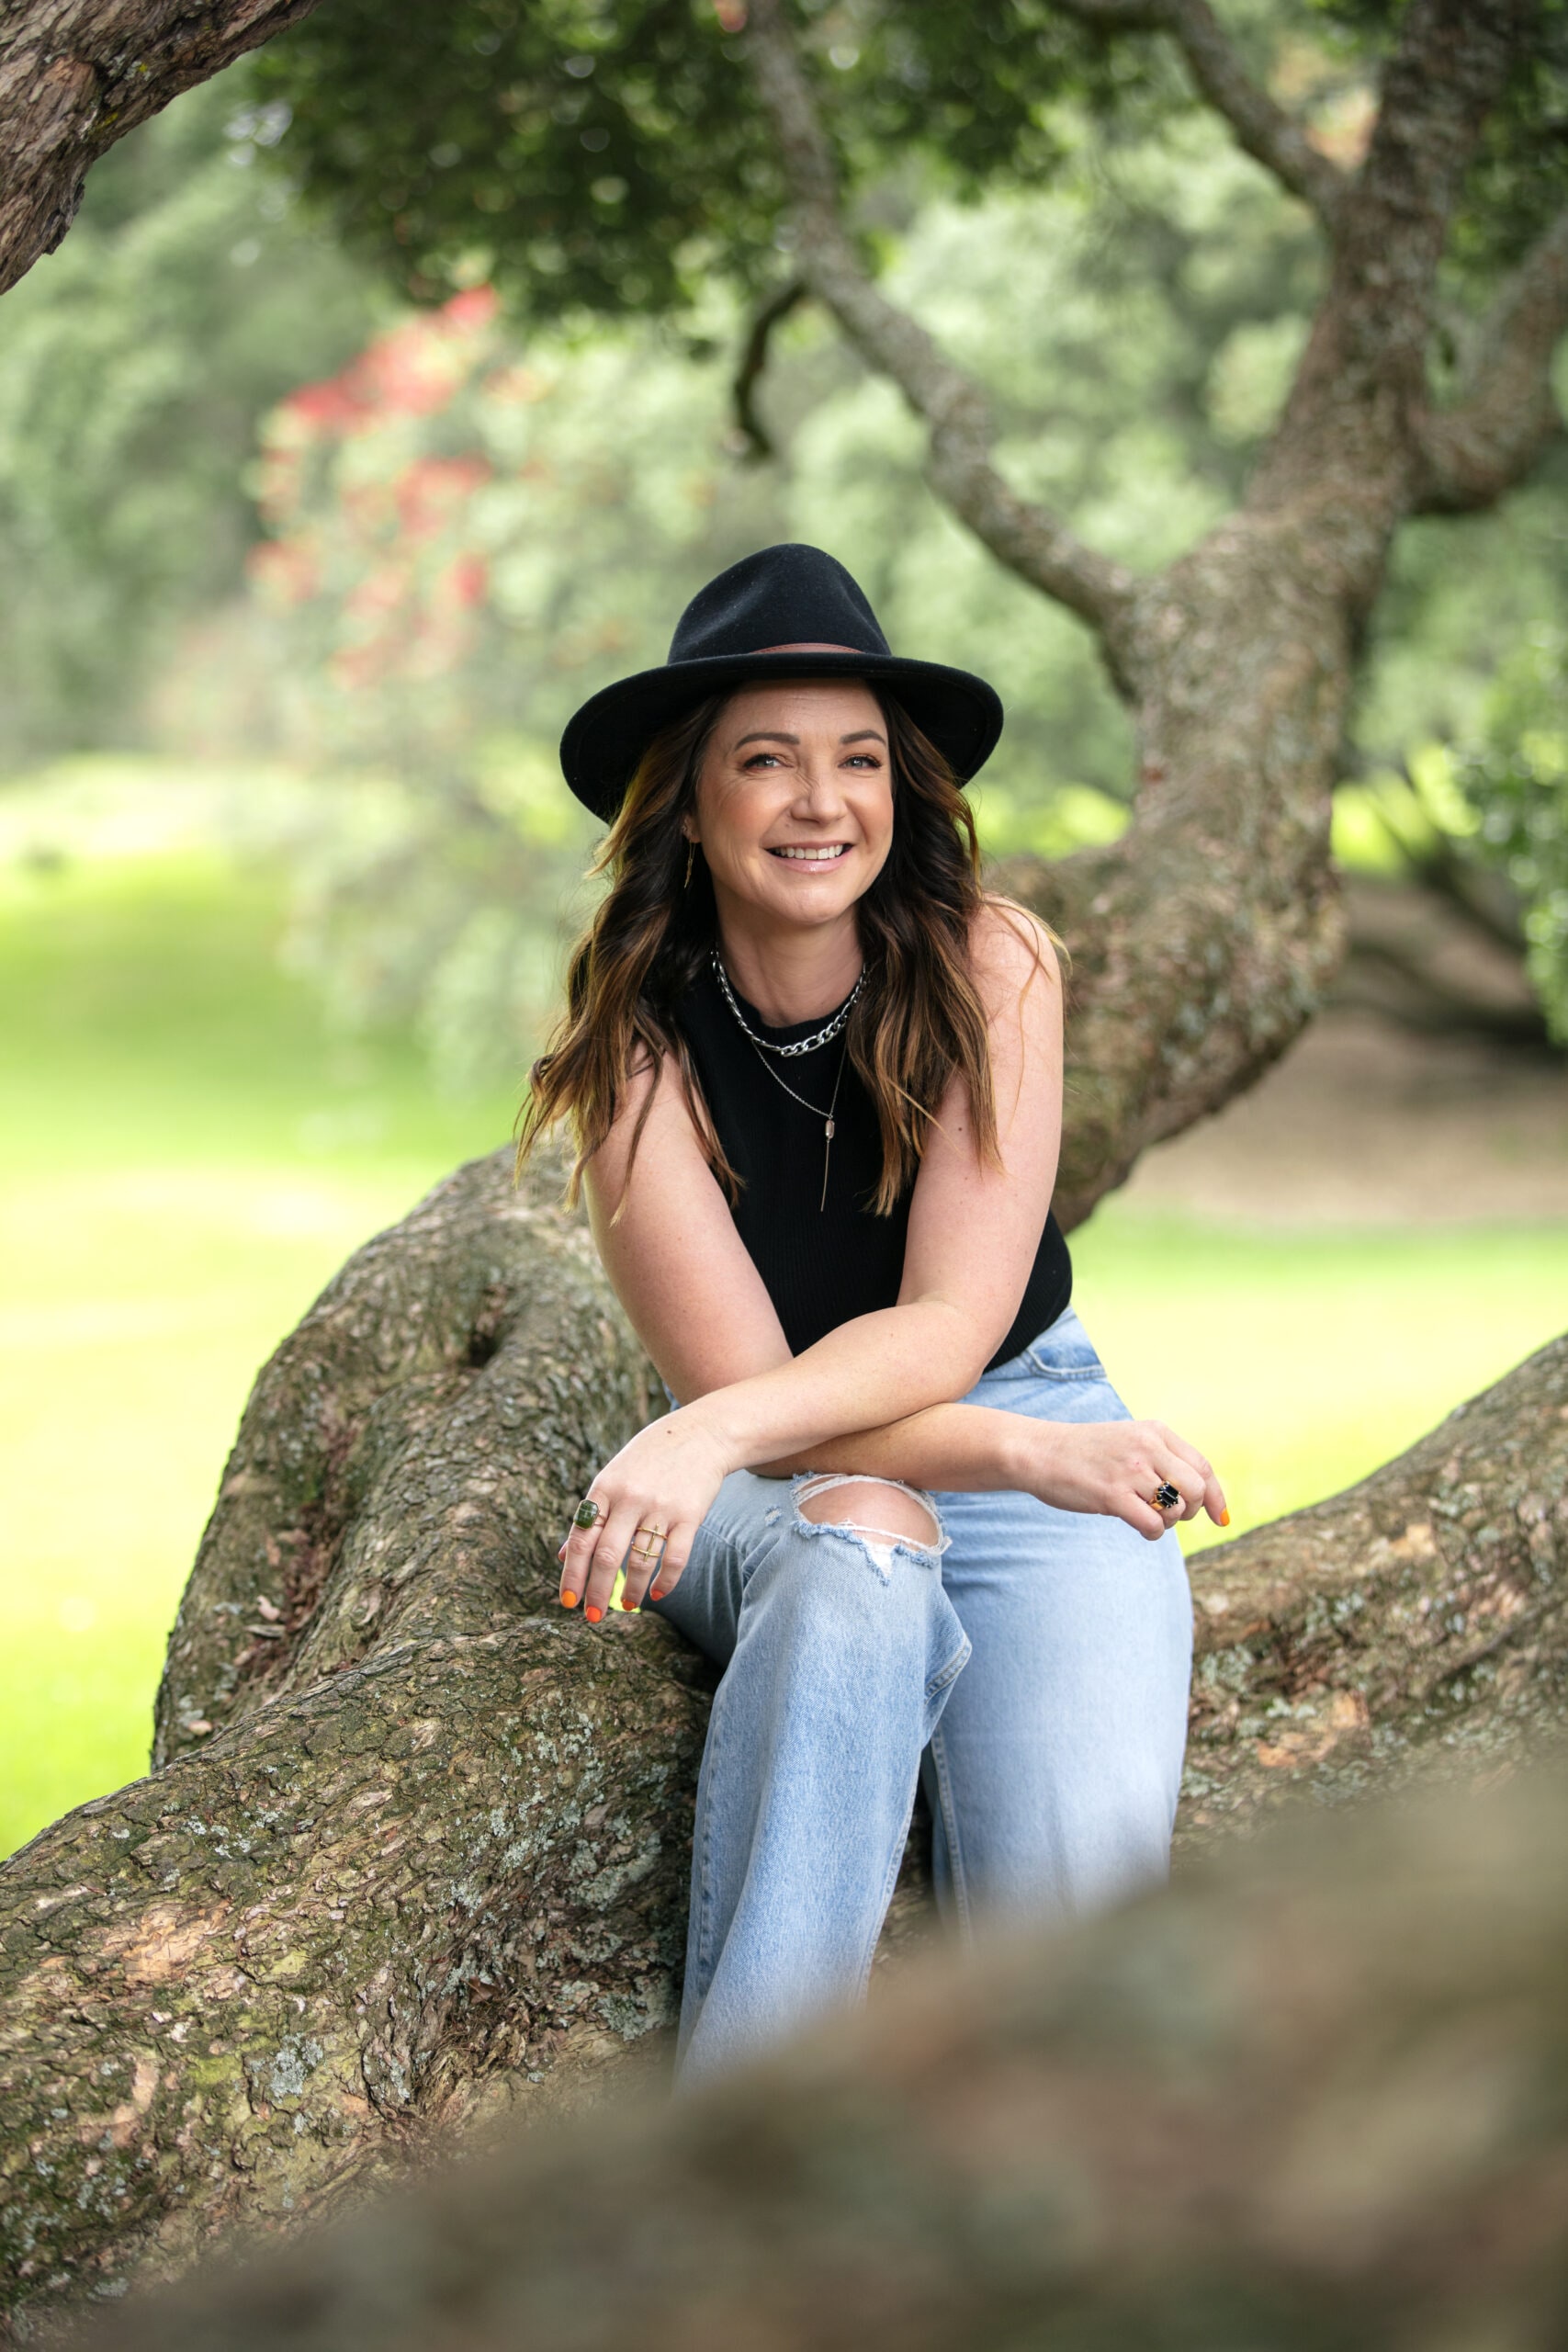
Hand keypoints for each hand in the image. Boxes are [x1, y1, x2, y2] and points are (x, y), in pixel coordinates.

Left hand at [558, 1407, 731, 1621]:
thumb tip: (563, 1555)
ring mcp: (661, 1507)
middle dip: (596, 1592)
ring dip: (632, 1591)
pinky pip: (675, 1558)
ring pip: (640, 1561)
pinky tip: (658, 1594)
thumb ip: (591, 1514)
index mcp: (604, 1488)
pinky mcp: (689, 1515)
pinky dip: (666, 1582)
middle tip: (592, 1618)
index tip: (568, 1601)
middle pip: (607, 1556)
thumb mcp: (613, 1477)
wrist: (701, 1433)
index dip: (572, 1573)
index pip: (581, 1538)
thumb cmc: (649, 1458)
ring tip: (627, 1606)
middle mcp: (630, 1498)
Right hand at [1021, 1418, 1228, 1541]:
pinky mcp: (1112, 1495)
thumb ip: (1162, 1459)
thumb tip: (1202, 1497)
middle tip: (1171, 1515)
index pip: (1202, 1467)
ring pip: (1176, 1509)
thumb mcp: (1130, 1441)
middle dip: (1191, 1511)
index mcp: (1155, 1432)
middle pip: (1195, 1490)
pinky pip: (1153, 1524)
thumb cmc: (1087, 1453)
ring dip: (1167, 1522)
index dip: (1216, 1497)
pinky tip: (1138, 1527)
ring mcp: (1130, 1471)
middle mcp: (1147, 1447)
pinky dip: (1152, 1533)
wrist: (1040, 1452)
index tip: (1220, 1519)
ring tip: (1146, 1516)